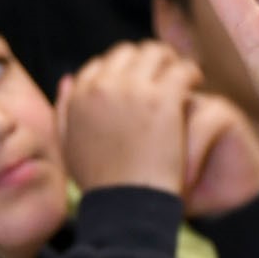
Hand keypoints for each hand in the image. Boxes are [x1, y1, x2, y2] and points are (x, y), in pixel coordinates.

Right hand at [55, 41, 198, 196]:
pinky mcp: (163, 99)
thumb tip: (67, 77)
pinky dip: (191, 74)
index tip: (136, 85)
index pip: (100, 64)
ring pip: (157, 53)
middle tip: (163, 77)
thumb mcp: (69, 149)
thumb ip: (64, 111)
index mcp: (80, 97)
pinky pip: (182, 69)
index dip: (120, 72)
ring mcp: (133, 90)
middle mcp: (103, 86)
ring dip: (170, 62)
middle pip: (128, 52)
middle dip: (146, 61)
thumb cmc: (102, 184)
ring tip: (181, 78)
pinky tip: (195, 86)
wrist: (127, 205)